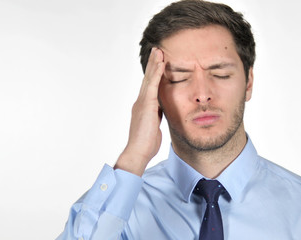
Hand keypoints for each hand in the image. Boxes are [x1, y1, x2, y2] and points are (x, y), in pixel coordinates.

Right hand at [114, 48, 164, 175]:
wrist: (138, 152)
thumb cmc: (146, 144)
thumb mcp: (155, 126)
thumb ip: (157, 116)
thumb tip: (162, 111)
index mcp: (143, 107)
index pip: (149, 86)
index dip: (153, 74)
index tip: (158, 62)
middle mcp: (141, 102)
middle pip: (147, 78)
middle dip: (152, 64)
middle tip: (156, 50)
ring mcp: (142, 102)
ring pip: (149, 78)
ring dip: (154, 63)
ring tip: (158, 50)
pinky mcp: (147, 104)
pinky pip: (153, 85)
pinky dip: (157, 72)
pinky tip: (161, 62)